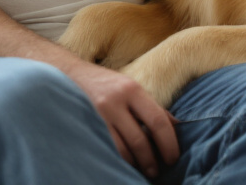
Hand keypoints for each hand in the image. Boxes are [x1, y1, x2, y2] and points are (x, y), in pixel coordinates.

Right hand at [63, 59, 178, 177]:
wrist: (69, 74)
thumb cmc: (106, 84)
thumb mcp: (131, 89)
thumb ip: (152, 107)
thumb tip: (177, 126)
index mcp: (132, 89)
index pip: (158, 120)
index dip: (169, 143)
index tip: (173, 157)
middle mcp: (115, 100)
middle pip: (140, 139)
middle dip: (152, 160)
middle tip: (158, 170)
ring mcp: (98, 114)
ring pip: (122, 149)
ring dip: (135, 164)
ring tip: (142, 170)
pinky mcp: (85, 125)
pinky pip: (106, 150)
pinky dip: (118, 160)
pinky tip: (125, 163)